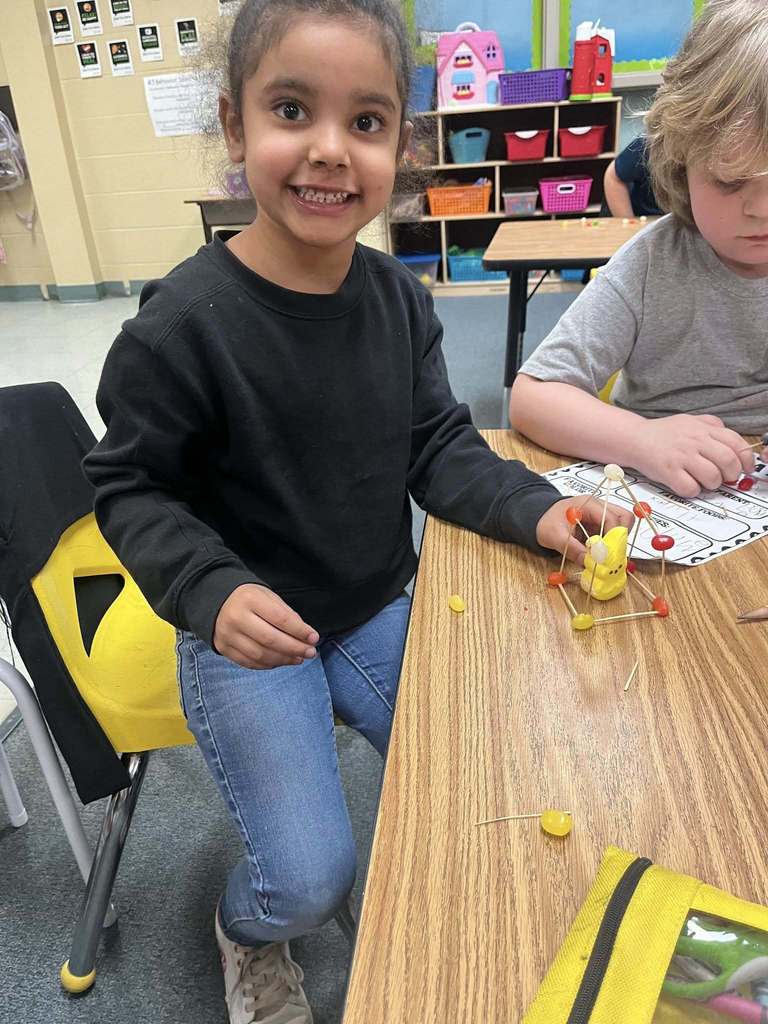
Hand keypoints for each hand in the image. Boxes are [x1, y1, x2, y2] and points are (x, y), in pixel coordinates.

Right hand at [213, 583, 318, 669]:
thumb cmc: (250, 598)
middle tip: (310, 652)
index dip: (300, 631)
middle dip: (294, 648)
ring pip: (260, 654)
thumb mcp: (268, 596)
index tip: (314, 638)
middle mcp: (236, 618)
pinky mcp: (224, 648)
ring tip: (298, 658)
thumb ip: (286, 614)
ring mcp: (228, 635)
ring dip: (283, 659)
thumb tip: (305, 636)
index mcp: (250, 599)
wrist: (217, 601)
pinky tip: (281, 661)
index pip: (280, 619)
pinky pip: (249, 662)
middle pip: (271, 640)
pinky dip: (268, 664)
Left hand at [536, 496, 634, 565]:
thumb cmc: (545, 522)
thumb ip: (571, 548)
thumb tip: (588, 561)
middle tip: (612, 553)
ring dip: (617, 541)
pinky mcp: (600, 525)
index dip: (614, 536)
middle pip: (624, 517)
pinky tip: (600, 553)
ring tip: (605, 553)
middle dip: (621, 537)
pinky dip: (611, 544)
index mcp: (588, 504)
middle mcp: (598, 507)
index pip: (612, 517)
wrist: (539, 519)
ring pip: (622, 525)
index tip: (610, 553)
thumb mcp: (554, 536)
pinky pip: (613, 533)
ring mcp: (601, 515)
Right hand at [629, 414, 753, 496]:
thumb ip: (712, 426)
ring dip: (712, 485)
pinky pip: (690, 488)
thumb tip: (732, 441)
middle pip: (728, 462)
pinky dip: (692, 491)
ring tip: (703, 481)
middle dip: (731, 475)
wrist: (634, 438)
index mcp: (703, 429)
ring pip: (712, 478)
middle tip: (725, 478)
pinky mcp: (668, 471)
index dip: (746, 460)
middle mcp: (695, 441)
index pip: (737, 444)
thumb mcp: (690, 420)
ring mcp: (681, 457)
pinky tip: (686, 484)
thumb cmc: (663, 433)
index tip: (746, 468)